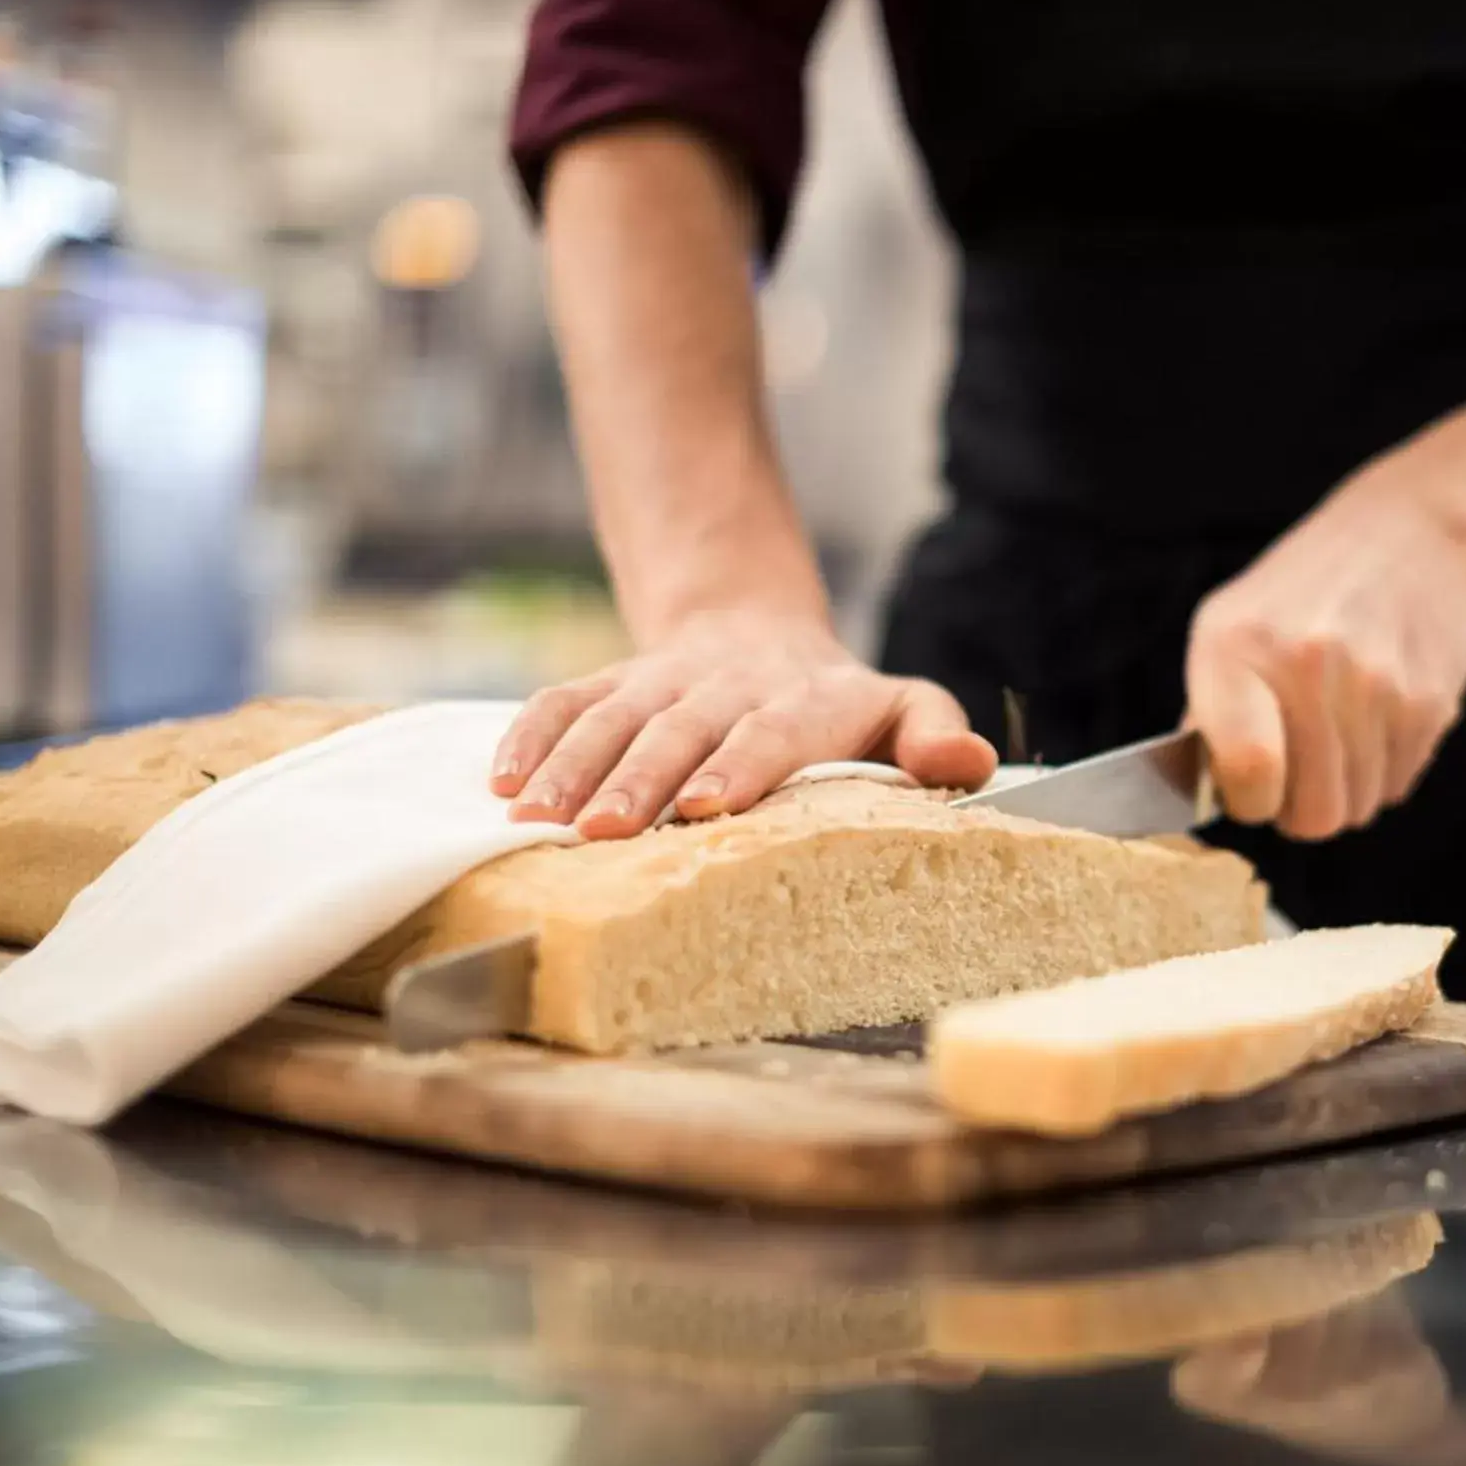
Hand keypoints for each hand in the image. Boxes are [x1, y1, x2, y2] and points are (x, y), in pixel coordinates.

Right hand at [491, 608, 997, 838]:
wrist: (762, 636)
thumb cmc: (844, 706)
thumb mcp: (905, 710)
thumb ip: (937, 738)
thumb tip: (967, 763)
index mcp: (808, 698)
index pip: (776, 727)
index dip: (743, 761)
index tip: (709, 804)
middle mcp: (730, 684)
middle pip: (680, 726)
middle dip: (640, 776)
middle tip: (604, 829)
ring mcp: (663, 681)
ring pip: (611, 715)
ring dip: (571, 767)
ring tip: (534, 820)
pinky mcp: (612, 682)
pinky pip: (563, 700)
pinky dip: (527, 736)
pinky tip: (498, 782)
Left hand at [1186, 460, 1465, 839]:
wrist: (1406, 535)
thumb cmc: (1301, 594)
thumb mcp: (1227, 626)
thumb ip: (1208, 712)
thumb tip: (1208, 794)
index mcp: (1238, 646)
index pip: (1249, 769)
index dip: (1250, 801)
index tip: (1251, 787)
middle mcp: (1309, 663)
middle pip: (1313, 815)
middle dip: (1299, 809)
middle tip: (1296, 769)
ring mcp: (1377, 684)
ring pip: (1359, 809)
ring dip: (1344, 790)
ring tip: (1336, 735)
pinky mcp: (1429, 702)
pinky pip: (1398, 785)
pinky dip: (1382, 769)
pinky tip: (1374, 718)